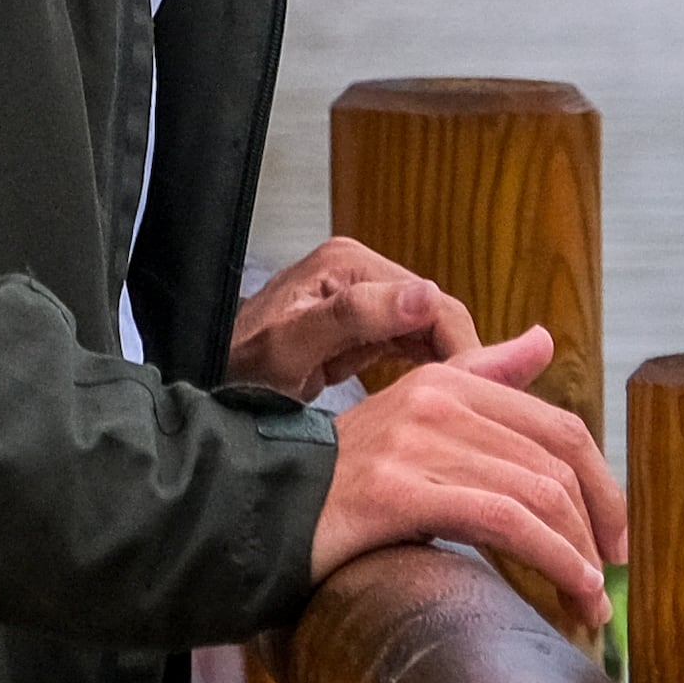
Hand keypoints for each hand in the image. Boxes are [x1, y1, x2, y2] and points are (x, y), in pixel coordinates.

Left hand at [224, 234, 487, 401]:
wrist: (206, 379)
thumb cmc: (236, 367)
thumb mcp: (290, 348)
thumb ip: (354, 316)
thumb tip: (425, 296)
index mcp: (350, 265)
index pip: (434, 304)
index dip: (464, 351)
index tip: (477, 399)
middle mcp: (363, 272)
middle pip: (440, 317)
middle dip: (463, 363)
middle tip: (475, 417)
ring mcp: (366, 298)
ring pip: (433, 334)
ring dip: (451, 370)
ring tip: (465, 416)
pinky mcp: (366, 325)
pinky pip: (414, 346)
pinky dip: (430, 372)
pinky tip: (438, 403)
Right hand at [309, 329, 624, 636]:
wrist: (250, 511)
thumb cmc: (336, 481)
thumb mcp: (412, 418)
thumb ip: (482, 379)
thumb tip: (544, 340)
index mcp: (446, 381)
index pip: (557, 425)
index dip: (602, 482)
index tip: (616, 533)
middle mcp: (438, 400)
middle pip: (557, 460)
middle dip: (599, 524)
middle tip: (610, 578)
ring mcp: (418, 444)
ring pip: (537, 493)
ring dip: (579, 556)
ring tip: (591, 604)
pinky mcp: (400, 492)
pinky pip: (504, 523)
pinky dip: (553, 560)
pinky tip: (570, 593)